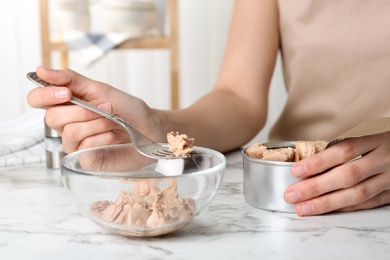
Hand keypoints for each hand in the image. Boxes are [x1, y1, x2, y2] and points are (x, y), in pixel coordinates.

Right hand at [27, 66, 165, 152]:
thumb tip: (41, 70)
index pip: (37, 99)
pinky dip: (103, 138)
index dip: (45, 95)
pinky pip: (84, 148)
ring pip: (69, 132)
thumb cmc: (130, 110)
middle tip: (105, 107)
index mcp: (67, 105)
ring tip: (113, 122)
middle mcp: (67, 124)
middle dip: (82, 110)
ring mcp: (75, 144)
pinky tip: (114, 138)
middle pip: (51, 118)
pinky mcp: (86, 159)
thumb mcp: (102, 90)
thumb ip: (72, 80)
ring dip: (97, 123)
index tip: (66, 92)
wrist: (151, 130)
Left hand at [284, 132, 389, 215]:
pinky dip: (344, 207)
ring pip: (357, 194)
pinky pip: (367, 204)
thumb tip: (308, 164)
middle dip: (316, 187)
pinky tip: (325, 210)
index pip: (344, 151)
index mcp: (377, 141)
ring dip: (326, 203)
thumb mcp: (369, 137)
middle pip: (347, 176)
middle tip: (292, 195)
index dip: (319, 162)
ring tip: (302, 207)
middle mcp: (384, 160)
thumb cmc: (385, 144)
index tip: (296, 170)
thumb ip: (343, 149)